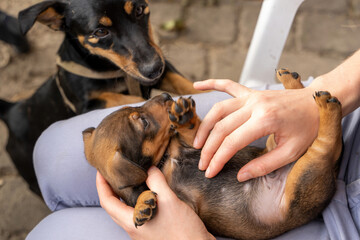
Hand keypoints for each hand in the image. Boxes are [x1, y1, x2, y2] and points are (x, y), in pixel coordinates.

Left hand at [96, 166, 214, 239]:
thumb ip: (156, 183)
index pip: (108, 202)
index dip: (102, 185)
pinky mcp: (153, 230)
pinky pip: (139, 212)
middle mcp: (134, 228)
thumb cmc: (182, 231)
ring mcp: (143, 230)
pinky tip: (149, 192)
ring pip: (126, 210)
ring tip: (129, 179)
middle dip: (110, 189)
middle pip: (114, 207)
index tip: (101, 171)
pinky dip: (139, 200)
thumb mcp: (169, 201)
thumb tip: (149, 170)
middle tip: (113, 174)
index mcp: (132, 222)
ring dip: (124, 195)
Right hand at [193, 79, 318, 181]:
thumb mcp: (291, 152)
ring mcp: (251, 96)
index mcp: (265, 120)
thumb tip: (240, 176)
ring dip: (205, 126)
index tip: (209, 172)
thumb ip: (264, 165)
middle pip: (221, 127)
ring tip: (197, 142)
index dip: (217, 159)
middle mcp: (254, 105)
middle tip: (202, 164)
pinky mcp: (251, 92)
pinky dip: (211, 84)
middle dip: (208, 148)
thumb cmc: (308, 128)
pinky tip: (197, 85)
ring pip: (219, 109)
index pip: (231, 142)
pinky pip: (228, 85)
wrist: (318, 103)